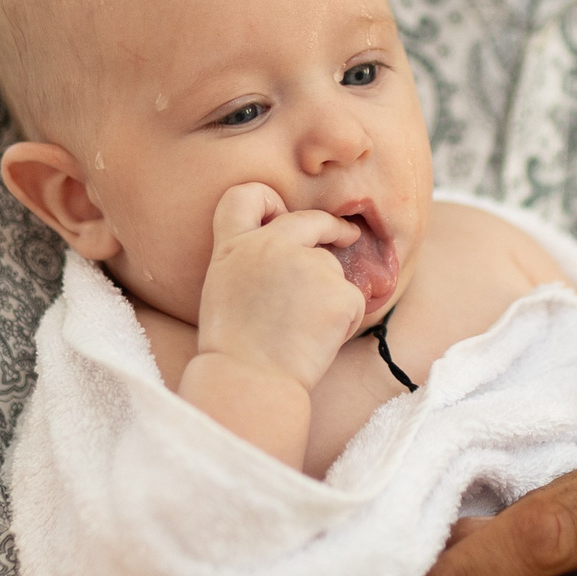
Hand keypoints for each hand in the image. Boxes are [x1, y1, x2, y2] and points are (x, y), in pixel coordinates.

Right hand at [192, 182, 367, 388]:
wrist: (249, 380)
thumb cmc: (233, 349)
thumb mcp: (223, 290)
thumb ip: (249, 262)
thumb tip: (284, 257)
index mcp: (235, 246)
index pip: (246, 195)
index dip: (268, 200)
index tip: (282, 211)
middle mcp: (272, 244)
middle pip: (312, 221)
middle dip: (334, 227)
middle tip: (348, 236)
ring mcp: (309, 264)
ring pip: (335, 271)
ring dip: (330, 296)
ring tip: (301, 332)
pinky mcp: (339, 291)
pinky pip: (353, 302)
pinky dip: (345, 322)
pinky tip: (318, 342)